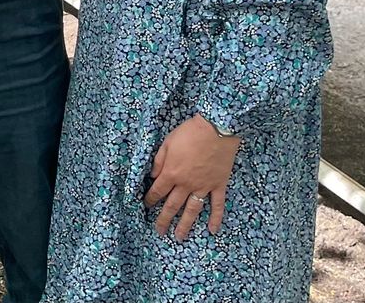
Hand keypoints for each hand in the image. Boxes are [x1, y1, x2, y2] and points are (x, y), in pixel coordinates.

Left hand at [144, 115, 239, 239]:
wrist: (216, 128)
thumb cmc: (189, 133)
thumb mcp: (167, 143)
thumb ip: (159, 161)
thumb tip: (152, 176)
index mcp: (171, 173)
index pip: (157, 191)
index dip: (150, 199)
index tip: (145, 206)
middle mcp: (186, 184)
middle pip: (172, 205)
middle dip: (163, 219)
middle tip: (159, 231)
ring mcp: (203, 186)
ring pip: (192, 210)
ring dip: (185, 225)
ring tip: (179, 237)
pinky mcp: (219, 185)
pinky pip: (217, 205)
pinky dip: (215, 218)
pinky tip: (212, 230)